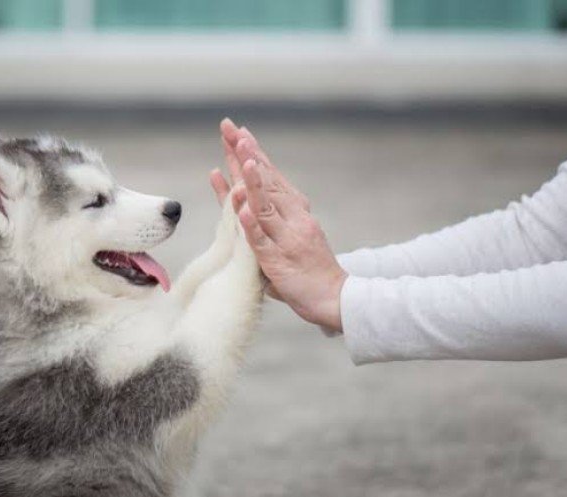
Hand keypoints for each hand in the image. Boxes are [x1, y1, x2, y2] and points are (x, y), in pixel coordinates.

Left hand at [210, 118, 346, 330]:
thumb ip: (265, 215)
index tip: (238, 131)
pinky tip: (242, 209)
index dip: (253, 153)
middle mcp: (292, 218)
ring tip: (241, 160)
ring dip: (253, 182)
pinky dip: (252, 225)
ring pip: (265, 206)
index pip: (269, 175)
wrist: (334, 296)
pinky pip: (262, 241)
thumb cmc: (308, 266)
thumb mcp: (287, 233)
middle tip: (232, 130)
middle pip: (265, 182)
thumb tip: (242, 195)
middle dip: (247, 155)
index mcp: (294, 209)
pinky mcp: (279, 261)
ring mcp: (286, 238)